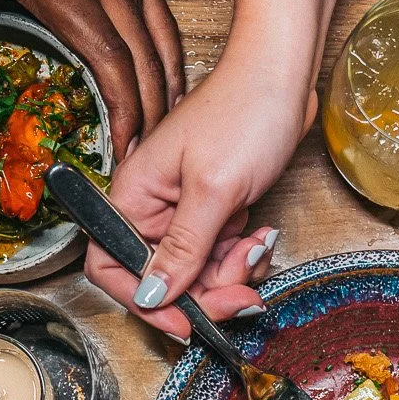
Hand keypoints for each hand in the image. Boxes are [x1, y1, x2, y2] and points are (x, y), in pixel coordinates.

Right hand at [82, 59, 304, 334]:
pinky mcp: (215, 212)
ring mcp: (185, 212)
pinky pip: (222, 256)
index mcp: (133, 196)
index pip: (112, 267)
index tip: (183, 323)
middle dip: (206, 292)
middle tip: (243, 295)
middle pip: (163, 280)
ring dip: (232, 274)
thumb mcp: (213, 190)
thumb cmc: (245, 112)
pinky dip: (244, 256)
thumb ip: (182, 249)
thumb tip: (151, 297)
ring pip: (199, 274)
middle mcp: (152, 208)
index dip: (143, 302)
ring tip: (256, 245)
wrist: (286, 77)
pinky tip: (262, 234)